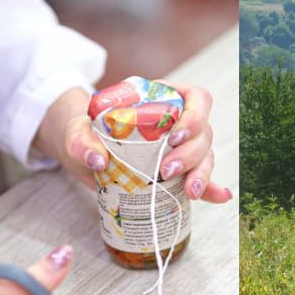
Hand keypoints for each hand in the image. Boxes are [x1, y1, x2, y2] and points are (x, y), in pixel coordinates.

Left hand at [44, 82, 230, 202]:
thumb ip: (80, 140)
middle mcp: (177, 120)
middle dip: (192, 153)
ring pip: (205, 155)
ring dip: (201, 173)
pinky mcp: (176, 171)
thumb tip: (98, 160)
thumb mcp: (76, 131)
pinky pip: (199, 177)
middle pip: (203, 132)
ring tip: (189, 192)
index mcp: (163, 98)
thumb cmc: (82, 131)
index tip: (175, 137)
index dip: (194, 117)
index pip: (196, 98)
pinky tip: (218, 197)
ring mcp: (179, 146)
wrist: (80, 150)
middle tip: (167, 171)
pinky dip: (210, 188)